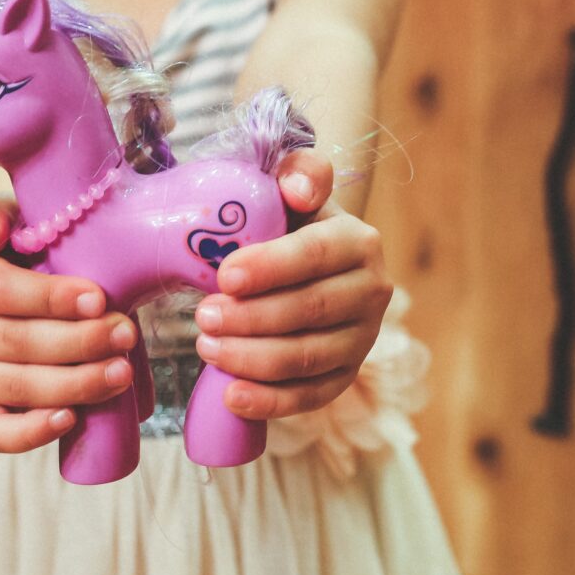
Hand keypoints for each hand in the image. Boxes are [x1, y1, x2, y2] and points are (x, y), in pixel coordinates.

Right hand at [0, 196, 138, 452]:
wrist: (4, 275)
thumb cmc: (18, 244)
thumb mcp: (6, 217)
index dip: (51, 298)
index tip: (99, 299)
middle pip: (13, 344)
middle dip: (78, 342)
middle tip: (125, 335)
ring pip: (13, 388)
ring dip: (73, 385)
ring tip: (119, 373)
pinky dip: (31, 433)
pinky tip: (70, 419)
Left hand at [194, 148, 392, 419]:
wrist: (307, 264)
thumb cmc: (289, 224)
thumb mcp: (291, 190)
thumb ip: (299, 173)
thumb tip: (299, 191)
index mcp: (358, 242)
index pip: (315, 255)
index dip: (270, 268)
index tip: (223, 277)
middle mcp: (372, 292)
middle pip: (310, 311)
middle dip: (251, 318)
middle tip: (201, 317)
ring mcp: (362, 339)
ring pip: (308, 358)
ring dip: (252, 358)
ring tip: (205, 347)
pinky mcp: (345, 375)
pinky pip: (311, 396)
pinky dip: (271, 402)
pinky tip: (231, 395)